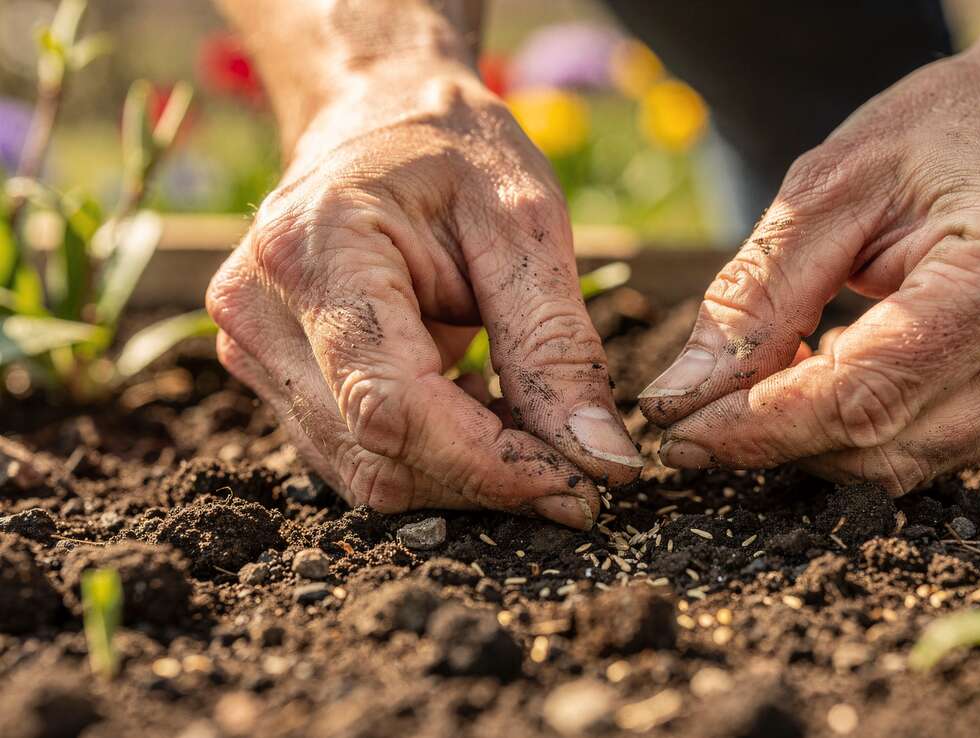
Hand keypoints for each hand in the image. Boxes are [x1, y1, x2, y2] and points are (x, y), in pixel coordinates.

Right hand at [207, 73, 639, 525]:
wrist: (377, 113)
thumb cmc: (454, 149)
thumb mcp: (526, 222)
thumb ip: (557, 344)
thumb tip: (600, 460)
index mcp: (317, 249)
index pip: (391, 404)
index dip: (487, 463)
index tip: (578, 487)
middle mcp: (261, 310)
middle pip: (377, 452)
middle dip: (488, 479)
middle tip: (582, 475)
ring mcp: (253, 348)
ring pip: (366, 470)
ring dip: (465, 477)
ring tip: (540, 440)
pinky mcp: (272, 374)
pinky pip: (357, 453)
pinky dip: (436, 459)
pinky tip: (490, 424)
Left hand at [640, 50, 979, 494]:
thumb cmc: (951, 130)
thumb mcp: (831, 184)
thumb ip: (756, 295)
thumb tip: (682, 397)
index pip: (859, 395)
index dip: (756, 429)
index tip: (675, 434)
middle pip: (880, 446)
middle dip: (774, 440)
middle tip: (696, 415)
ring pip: (904, 462)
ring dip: (816, 439)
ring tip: (765, 382)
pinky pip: (935, 447)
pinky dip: (866, 426)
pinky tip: (834, 374)